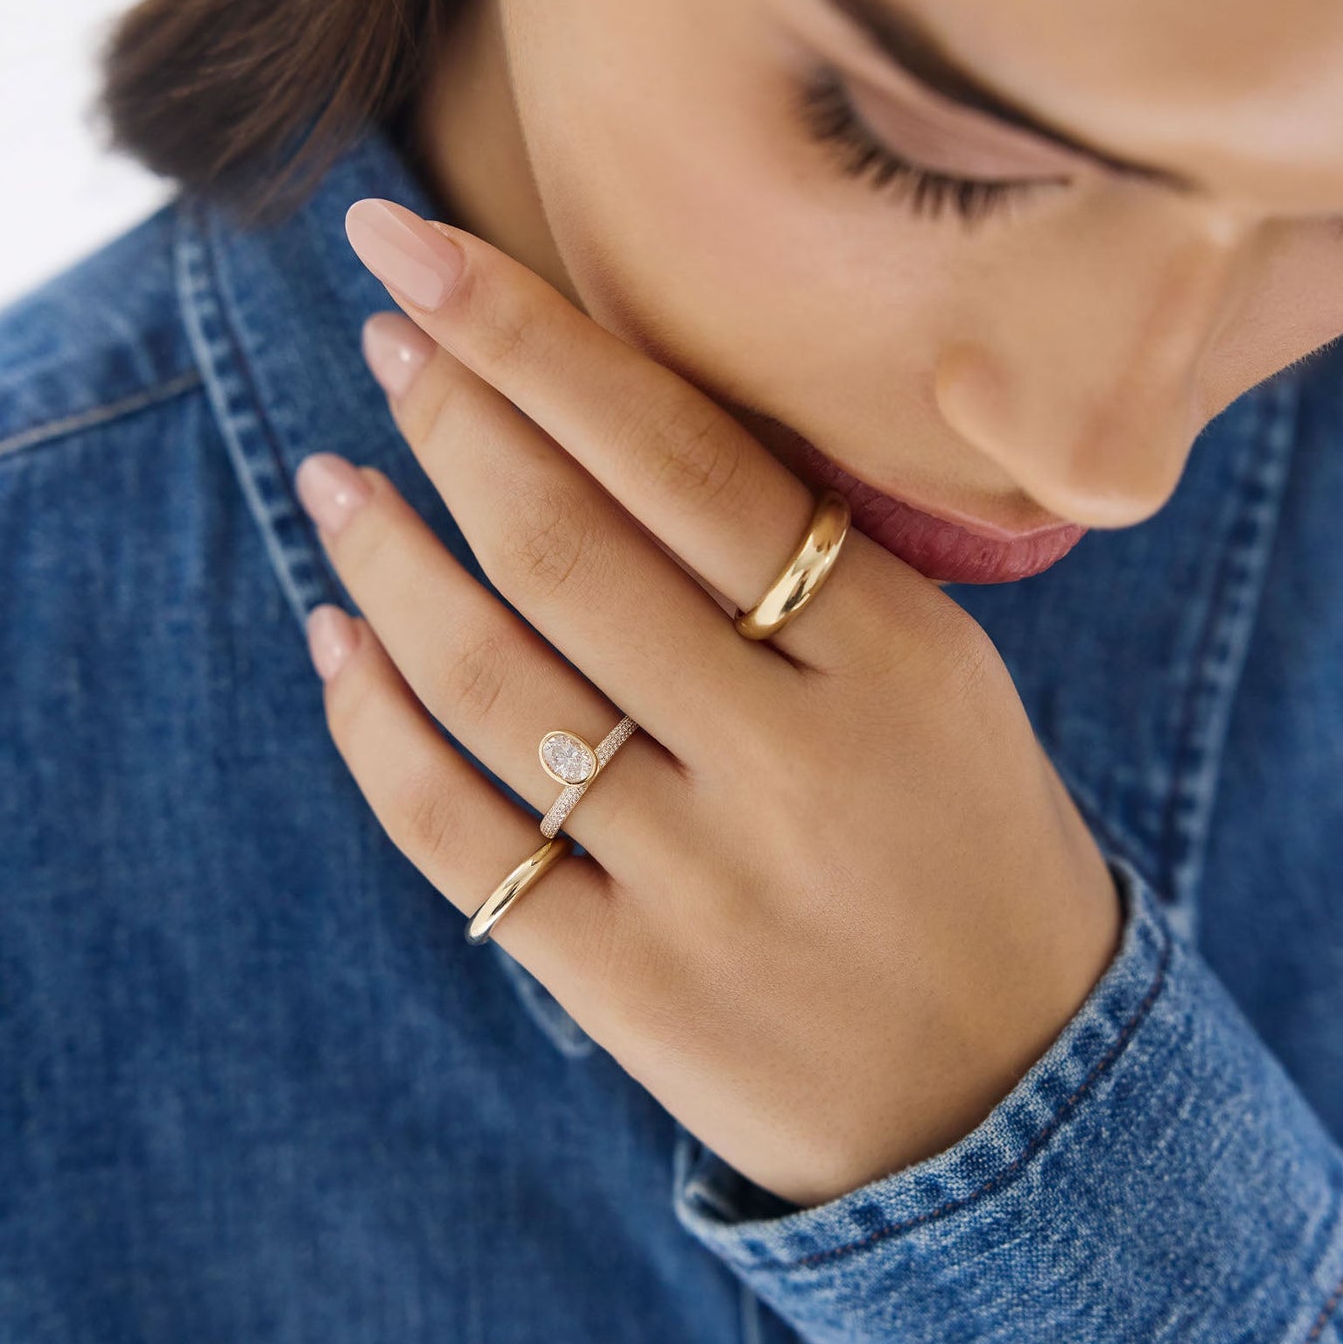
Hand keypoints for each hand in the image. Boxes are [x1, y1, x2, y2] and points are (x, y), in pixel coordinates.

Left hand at [295, 199, 1123, 1209]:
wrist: (1009, 1088)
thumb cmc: (966, 842)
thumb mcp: (939, 680)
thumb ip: (804, 567)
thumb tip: (602, 415)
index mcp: (895, 656)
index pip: (682, 459)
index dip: (532, 342)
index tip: (423, 255)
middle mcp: (794, 762)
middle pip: (568, 551)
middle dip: (454, 417)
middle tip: (387, 332)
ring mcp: (706, 884)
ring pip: (491, 683)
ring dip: (388, 561)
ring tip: (334, 477)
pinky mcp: (632, 988)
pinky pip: (458, 837)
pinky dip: (373, 729)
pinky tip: (338, 644)